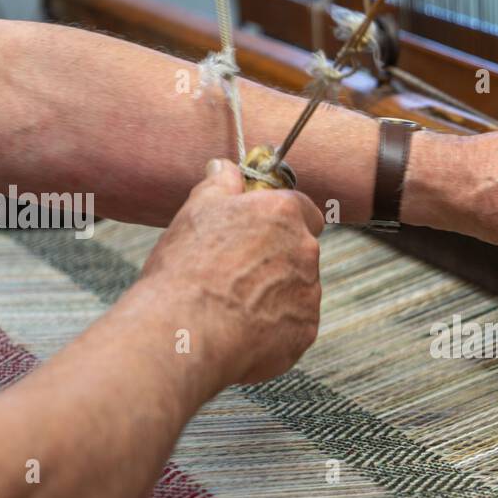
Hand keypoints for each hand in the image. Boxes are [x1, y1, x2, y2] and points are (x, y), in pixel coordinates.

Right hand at [141, 158, 322, 385]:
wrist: (187, 329)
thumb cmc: (188, 269)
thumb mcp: (195, 212)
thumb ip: (219, 185)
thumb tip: (224, 168)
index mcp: (284, 213)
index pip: (303, 209)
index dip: (280, 221)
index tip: (260, 232)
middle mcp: (306, 249)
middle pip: (300, 250)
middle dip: (277, 259)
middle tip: (237, 272)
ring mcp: (310, 292)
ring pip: (299, 288)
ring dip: (276, 293)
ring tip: (235, 305)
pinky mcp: (306, 329)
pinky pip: (295, 323)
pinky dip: (276, 326)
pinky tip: (243, 328)